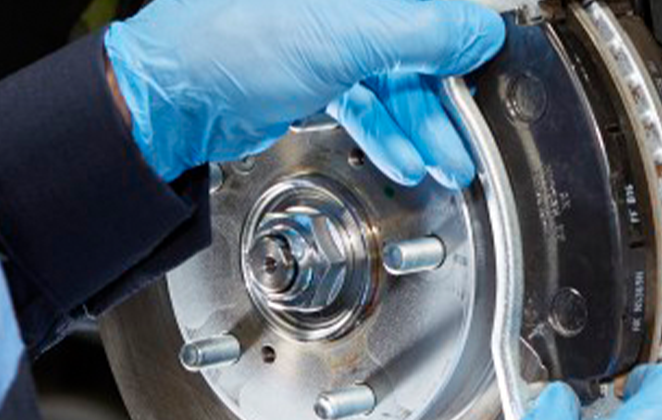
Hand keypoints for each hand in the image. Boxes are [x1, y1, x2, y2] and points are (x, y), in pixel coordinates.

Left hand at [104, 0, 504, 187]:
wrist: (171, 97)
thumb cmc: (232, 43)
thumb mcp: (345, 34)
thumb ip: (422, 31)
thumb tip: (478, 32)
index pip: (428, 5)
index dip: (462, 38)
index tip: (490, 69)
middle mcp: (339, 3)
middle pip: (414, 44)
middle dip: (442, 98)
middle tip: (470, 135)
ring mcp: (321, 35)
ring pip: (389, 79)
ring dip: (419, 125)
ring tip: (445, 161)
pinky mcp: (305, 74)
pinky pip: (361, 100)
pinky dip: (383, 131)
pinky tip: (404, 157)